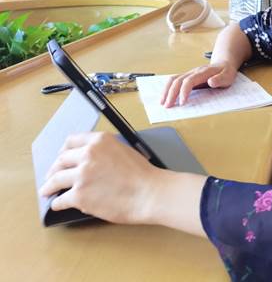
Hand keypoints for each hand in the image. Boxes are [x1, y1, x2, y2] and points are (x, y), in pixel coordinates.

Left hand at [39, 132, 162, 224]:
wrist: (149, 192)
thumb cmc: (143, 175)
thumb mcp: (124, 150)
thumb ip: (104, 151)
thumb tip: (90, 161)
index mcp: (100, 141)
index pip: (71, 141)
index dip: (63, 151)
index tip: (61, 158)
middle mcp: (88, 154)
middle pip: (61, 160)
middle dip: (54, 170)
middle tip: (52, 177)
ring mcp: (82, 175)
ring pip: (55, 179)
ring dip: (49, 187)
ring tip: (47, 191)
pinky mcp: (79, 195)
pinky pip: (60, 199)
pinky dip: (57, 203)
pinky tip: (58, 205)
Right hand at [160, 62, 237, 106]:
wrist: (224, 63)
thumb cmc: (226, 72)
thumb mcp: (228, 76)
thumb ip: (220, 79)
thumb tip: (211, 82)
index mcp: (203, 72)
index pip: (190, 81)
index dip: (184, 91)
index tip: (182, 102)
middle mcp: (194, 72)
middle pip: (178, 80)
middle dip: (171, 93)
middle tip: (168, 106)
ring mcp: (189, 74)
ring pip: (173, 80)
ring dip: (166, 91)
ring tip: (163, 103)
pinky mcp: (187, 77)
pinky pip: (174, 81)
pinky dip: (168, 89)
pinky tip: (165, 97)